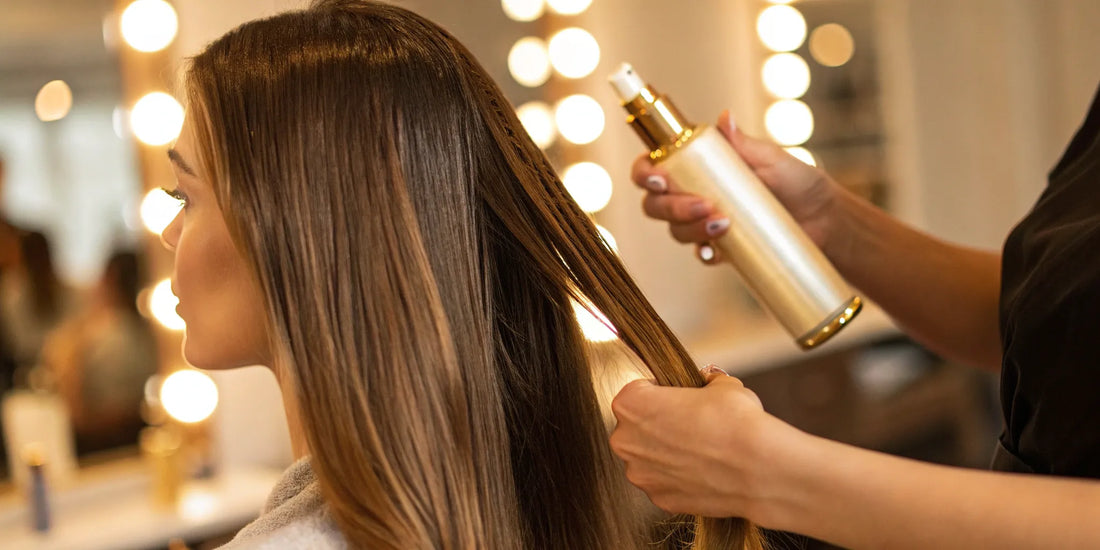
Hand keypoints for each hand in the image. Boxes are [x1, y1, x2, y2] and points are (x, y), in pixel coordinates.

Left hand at [610, 369, 786, 520]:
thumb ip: (705, 382)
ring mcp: (640, 474)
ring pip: (648, 459)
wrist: (757, 467)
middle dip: (658, 426)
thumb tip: (707, 382)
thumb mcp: (722, 385)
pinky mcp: (659, 499)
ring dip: (666, 454)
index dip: (660, 393)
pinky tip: (703, 472)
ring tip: (700, 451)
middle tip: (690, 426)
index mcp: (631, 404)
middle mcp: (625, 440)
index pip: (637, 392)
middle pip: (637, 428)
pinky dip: (679, 478)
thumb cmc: (736, 420)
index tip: (677, 398)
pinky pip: (664, 483)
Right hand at [630, 111, 841, 261]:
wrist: (824, 219)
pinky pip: (699, 253)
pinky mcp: (720, 247)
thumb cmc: (797, 180)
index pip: (653, 167)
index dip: (645, 173)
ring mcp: (703, 223)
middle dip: (671, 207)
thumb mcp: (771, 158)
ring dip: (689, 228)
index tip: (661, 178)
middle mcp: (693, 194)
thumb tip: (725, 118)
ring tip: (723, 222)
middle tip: (703, 205)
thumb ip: (744, 143)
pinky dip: (702, 253)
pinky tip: (713, 252)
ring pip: (674, 230)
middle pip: (655, 204)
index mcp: (696, 166)